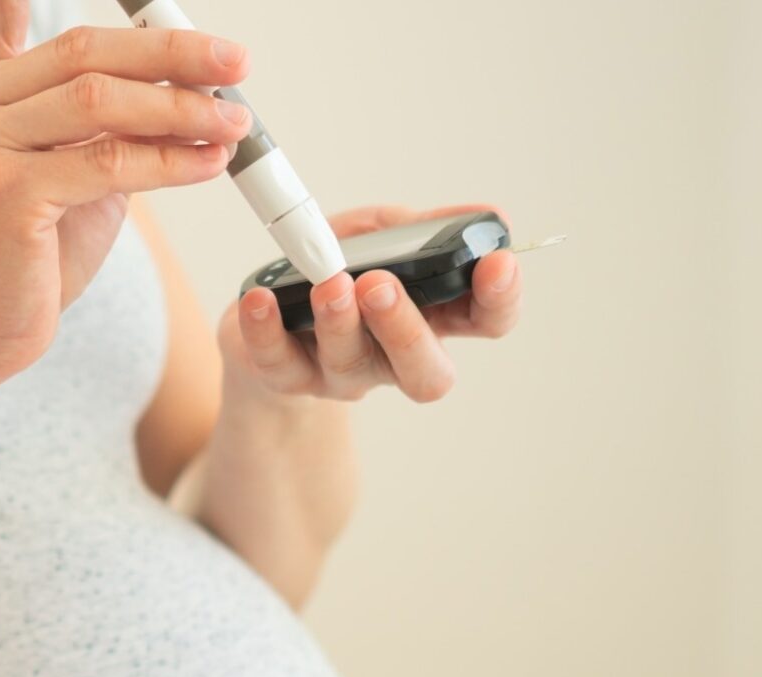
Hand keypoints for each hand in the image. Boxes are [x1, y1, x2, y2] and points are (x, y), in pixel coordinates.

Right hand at [0, 0, 255, 384]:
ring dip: (180, 107)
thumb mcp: (66, 170)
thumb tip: (187, 89)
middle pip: (85, 53)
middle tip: (234, 63)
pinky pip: (107, 162)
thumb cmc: (25, 258)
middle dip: (171, 53)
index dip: (118, 23)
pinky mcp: (7, 192)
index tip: (186, 25)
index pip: (54, 33)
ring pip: (100, 101)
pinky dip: (169, 160)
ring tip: (231, 121)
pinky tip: (207, 162)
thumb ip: (104, 125)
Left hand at [217, 203, 524, 403]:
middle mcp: (393, 356)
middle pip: (424, 371)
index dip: (499, 299)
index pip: (486, 321)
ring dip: (340, 322)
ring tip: (330, 283)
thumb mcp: (380, 235)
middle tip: (382, 285)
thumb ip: (421, 227)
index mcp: (433, 317)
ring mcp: (341, 374)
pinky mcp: (286, 377)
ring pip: (351, 365)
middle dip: (406, 329)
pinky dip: (266, 329)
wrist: (264, 318)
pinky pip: (278, 363)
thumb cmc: (338, 269)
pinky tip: (262, 298)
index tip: (496, 263)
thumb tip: (479, 213)